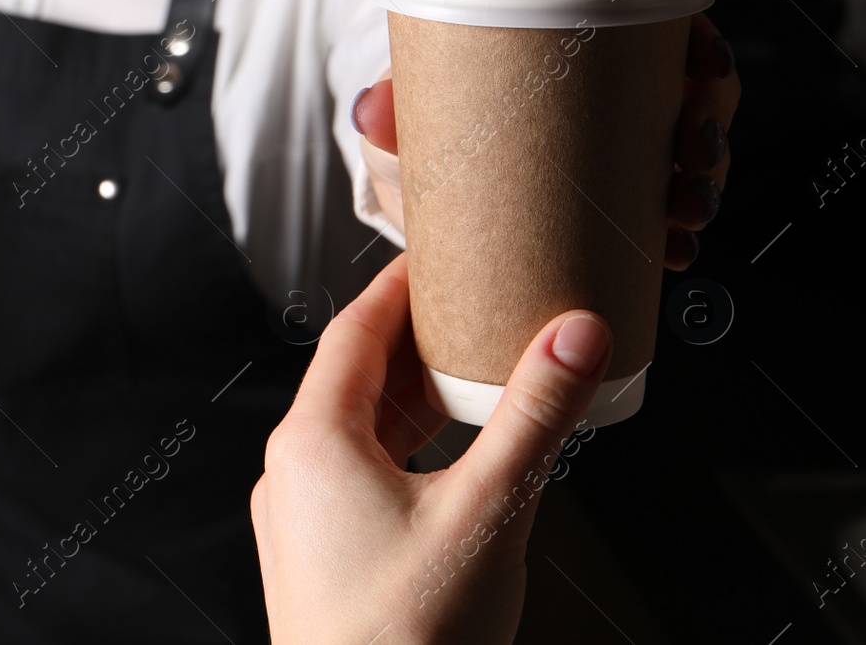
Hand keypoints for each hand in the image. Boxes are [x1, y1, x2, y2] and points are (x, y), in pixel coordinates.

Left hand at [251, 253, 612, 644]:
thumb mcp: (490, 511)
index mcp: (312, 440)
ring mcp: (297, 519)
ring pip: (358, 433)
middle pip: (355, 379)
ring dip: (415, 404)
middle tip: (474, 313)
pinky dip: (406, 454)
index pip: (353, 331)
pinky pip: (357, 479)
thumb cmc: (409, 637)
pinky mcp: (315, 559)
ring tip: (475, 381)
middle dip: (417, 346)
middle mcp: (291, 471)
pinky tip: (454, 464)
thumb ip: (536, 417)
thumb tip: (575, 336)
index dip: (397, 288)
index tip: (436, 258)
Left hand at [353, 13, 740, 269]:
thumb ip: (389, 114)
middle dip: (709, 130)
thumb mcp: (404, 113)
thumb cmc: (417, 119)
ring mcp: (614, 151)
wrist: (407, 167)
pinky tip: (672, 250)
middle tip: (692, 160)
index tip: (703, 68)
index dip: (699, 44)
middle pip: (693, 98)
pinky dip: (673, 230)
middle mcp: (608, 95)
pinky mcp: (607, 205)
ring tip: (682, 212)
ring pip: (688, 158)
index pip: (662, 28)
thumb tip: (372, 110)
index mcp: (576, 48)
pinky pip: (658, 212)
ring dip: (701, 183)